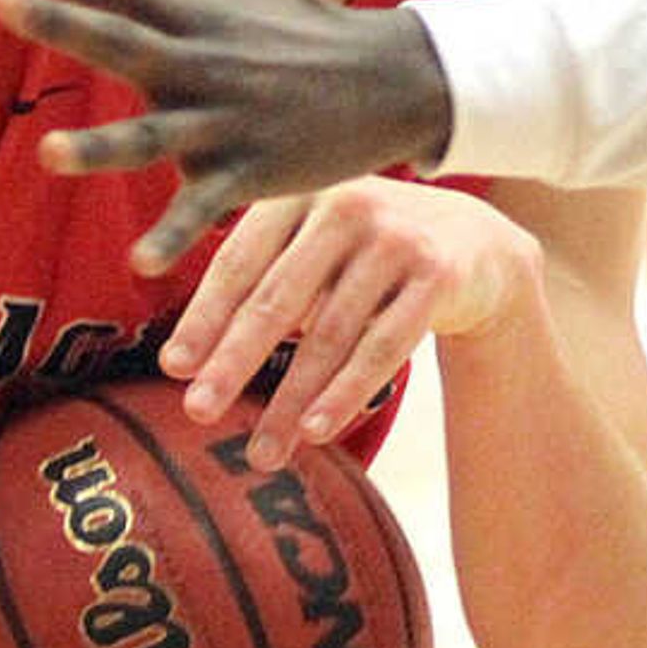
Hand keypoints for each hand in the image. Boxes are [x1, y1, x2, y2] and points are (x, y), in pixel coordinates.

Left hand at [0, 0, 457, 271]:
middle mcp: (197, 65)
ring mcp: (222, 121)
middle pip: (119, 43)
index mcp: (188, 16)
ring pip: (151, 137)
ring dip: (101, 148)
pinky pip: (203, 208)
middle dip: (61, 24)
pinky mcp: (248, 172)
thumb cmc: (308, 18)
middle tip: (3, 1)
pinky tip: (141, 264)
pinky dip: (174, 235)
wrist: (388, 81)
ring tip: (50, 154)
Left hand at [165, 178, 541, 466]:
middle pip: (277, 299)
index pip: (239, 262)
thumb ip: (260, 275)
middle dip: (234, 362)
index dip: (204, 317)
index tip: (173, 368)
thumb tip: (183, 359)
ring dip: (290, 400)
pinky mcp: (437, 275)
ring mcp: (396, 239)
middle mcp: (346, 206)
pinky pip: (383, 347)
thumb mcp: (313, 242)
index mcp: (299, 195)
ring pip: (329, 333)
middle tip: (198, 412)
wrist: (473, 241)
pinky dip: (346, 393)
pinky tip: (315, 430)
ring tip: (262, 452)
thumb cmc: (365, 252)